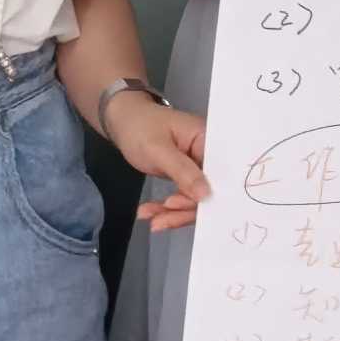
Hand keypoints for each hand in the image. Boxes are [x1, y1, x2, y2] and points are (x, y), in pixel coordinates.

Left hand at [105, 91, 211, 230]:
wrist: (122, 120)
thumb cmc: (140, 127)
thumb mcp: (159, 150)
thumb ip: (183, 172)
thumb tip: (206, 195)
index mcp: (208, 141)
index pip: (217, 174)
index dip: (204, 195)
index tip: (178, 206)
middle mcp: (207, 155)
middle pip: (207, 190)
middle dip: (183, 209)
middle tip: (160, 220)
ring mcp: (196, 167)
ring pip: (194, 198)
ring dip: (172, 213)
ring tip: (151, 219)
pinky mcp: (185, 176)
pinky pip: (182, 197)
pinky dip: (166, 208)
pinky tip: (149, 213)